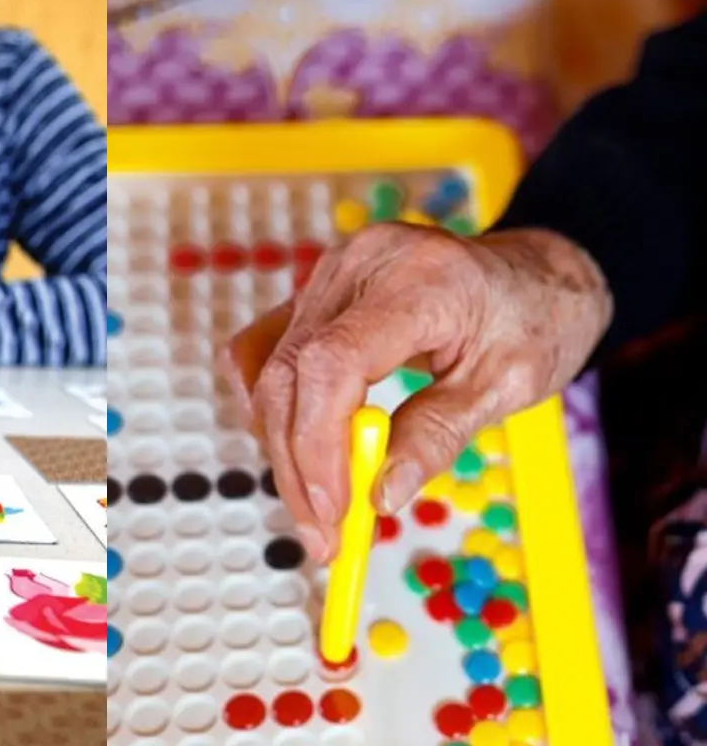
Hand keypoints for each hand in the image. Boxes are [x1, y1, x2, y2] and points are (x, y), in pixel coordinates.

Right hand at [218, 223, 612, 562]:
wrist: (534, 275)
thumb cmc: (535, 319)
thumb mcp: (508, 385)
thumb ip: (438, 433)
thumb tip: (381, 492)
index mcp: (418, 280)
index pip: (332, 362)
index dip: (319, 443)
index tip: (335, 510)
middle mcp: (360, 265)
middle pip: (288, 372)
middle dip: (296, 465)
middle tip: (324, 536)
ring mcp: (331, 274)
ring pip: (269, 370)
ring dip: (283, 447)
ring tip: (319, 506)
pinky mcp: (316, 293)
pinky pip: (267, 352)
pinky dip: (276, 409)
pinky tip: (301, 448)